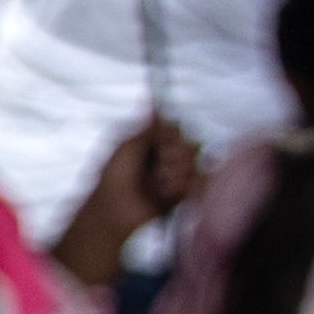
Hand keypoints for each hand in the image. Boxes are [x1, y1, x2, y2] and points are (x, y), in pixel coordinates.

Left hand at [56, 117, 201, 283]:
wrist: (114, 212)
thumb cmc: (113, 179)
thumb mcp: (126, 147)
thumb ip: (146, 128)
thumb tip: (155, 101)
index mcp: (152, 144)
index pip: (177, 128)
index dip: (173, 134)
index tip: (162, 141)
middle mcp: (167, 158)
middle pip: (192, 142)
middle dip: (177, 152)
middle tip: (160, 165)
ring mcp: (177, 176)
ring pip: (197, 162)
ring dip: (178, 171)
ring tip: (159, 182)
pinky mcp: (184, 195)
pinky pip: (200, 182)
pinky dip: (184, 185)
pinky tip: (166, 191)